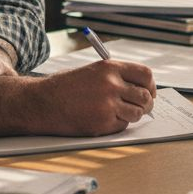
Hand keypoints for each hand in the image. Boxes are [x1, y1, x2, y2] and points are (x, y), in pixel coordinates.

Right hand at [31, 60, 157, 136]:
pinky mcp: (102, 123)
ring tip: (120, 113)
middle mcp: (112, 85)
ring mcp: (108, 105)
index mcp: (110, 68)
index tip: (149, 91)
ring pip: (137, 113)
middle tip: (141, 107)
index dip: (150, 85)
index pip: (145, 75)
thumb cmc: (65, 87)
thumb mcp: (92, 71)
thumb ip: (116, 77)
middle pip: (145, 96)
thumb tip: (141, 89)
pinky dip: (118, 124)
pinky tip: (103, 119)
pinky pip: (122, 125)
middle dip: (146, 104)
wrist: (41, 102)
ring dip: (133, 115)